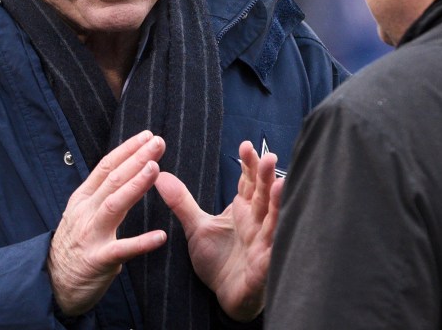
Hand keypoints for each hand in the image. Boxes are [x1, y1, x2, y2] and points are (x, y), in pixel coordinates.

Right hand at [47, 130, 167, 316]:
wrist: (53, 284)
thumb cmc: (75, 247)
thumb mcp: (82, 213)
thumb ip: (102, 195)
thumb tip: (126, 170)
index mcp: (83, 199)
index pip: (106, 166)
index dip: (127, 150)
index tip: (147, 136)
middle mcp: (85, 212)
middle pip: (113, 179)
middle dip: (137, 159)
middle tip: (158, 143)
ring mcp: (91, 235)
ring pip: (114, 204)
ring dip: (135, 185)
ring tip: (155, 169)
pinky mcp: (98, 260)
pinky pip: (122, 250)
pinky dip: (141, 243)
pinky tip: (160, 236)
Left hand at [155, 141, 282, 321]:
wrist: (226, 296)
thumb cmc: (218, 260)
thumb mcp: (196, 228)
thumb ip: (182, 202)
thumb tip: (160, 176)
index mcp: (243, 210)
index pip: (249, 182)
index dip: (249, 165)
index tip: (245, 146)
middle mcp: (257, 222)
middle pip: (263, 195)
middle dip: (266, 177)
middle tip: (269, 157)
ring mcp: (263, 242)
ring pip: (273, 218)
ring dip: (277, 201)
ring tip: (280, 182)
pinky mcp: (264, 264)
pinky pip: (273, 249)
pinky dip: (277, 238)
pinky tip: (281, 226)